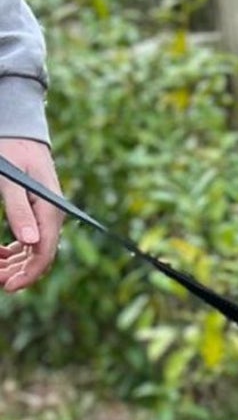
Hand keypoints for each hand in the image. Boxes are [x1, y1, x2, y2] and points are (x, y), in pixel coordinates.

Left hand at [0, 138, 63, 291]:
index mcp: (50, 210)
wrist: (19, 133)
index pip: (44, 253)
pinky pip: (29, 242)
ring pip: (34, 252)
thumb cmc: (11, 152)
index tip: (9, 286)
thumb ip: (18, 209)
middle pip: (39, 257)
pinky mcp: (38, 215)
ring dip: (15, 265)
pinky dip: (15, 253)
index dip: (28, 274)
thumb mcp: (9, 179)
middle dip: (18, 273)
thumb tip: (30, 242)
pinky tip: (1, 256)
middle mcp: (52, 218)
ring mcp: (46, 217)